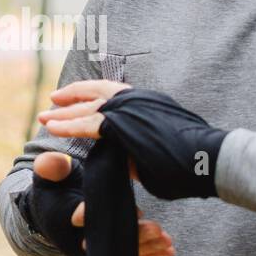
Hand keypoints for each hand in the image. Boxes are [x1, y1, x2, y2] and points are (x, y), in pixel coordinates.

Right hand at [21, 150, 174, 255]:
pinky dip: (151, 253)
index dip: (87, 215)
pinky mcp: (111, 251)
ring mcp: (98, 247)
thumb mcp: (50, 175)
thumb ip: (51, 167)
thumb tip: (49, 162)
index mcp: (64, 218)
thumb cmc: (55, 188)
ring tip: (168, 240)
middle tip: (156, 229)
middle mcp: (81, 239)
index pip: (77, 217)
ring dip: (147, 246)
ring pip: (123, 251)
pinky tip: (169, 250)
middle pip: (108, 241)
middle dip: (133, 237)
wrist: (54, 212)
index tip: (101, 212)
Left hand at [43, 84, 227, 200]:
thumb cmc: (193, 162)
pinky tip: (53, 128)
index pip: (113, 93)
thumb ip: (138, 151)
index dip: (91, 95)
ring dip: (65, 112)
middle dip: (73, 97)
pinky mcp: (124, 125)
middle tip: (53, 101)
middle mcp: (138, 98)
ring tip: (46, 116)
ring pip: (89, 107)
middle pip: (97, 92)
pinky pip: (89, 124)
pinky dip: (68, 125)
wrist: (209, 159)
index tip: (74, 98)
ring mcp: (131, 108)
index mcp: (147, 101)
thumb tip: (124, 162)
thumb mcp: (160, 151)